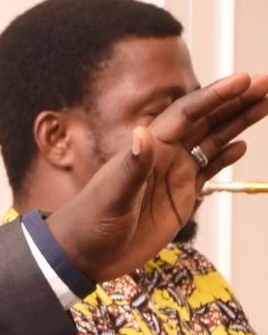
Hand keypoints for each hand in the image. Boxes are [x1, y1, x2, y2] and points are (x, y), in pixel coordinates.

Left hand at [50, 72, 267, 281]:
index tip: (244, 80)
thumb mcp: (111, 197)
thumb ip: (131, 168)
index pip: (188, 113)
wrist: (83, 254)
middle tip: (267, 83)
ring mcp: (174, 175)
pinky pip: (208, 170)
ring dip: (238, 122)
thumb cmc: (89, 224)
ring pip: (213, 141)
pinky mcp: (180, 197)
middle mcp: (165, 156)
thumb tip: (141, 133)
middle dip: (237, 101)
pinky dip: (225, 157)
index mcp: (149, 149)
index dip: (216, 96)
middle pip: (207, 120)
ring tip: (266, 103)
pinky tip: (242, 146)